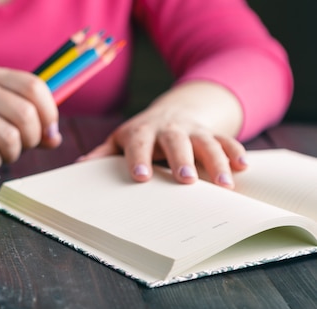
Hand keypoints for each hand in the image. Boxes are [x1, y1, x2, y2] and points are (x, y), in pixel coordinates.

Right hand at [0, 65, 61, 169]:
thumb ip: (29, 122)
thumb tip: (54, 139)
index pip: (35, 87)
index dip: (49, 113)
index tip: (46, 133)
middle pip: (25, 114)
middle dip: (32, 139)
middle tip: (22, 148)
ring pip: (9, 136)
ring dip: (13, 154)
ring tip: (5, 155)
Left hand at [80, 81, 247, 187]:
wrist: (172, 110)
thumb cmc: (140, 135)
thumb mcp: (119, 140)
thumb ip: (101, 154)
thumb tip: (76, 168)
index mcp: (141, 132)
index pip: (138, 145)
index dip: (139, 159)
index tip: (140, 177)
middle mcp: (168, 129)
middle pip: (176, 141)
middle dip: (182, 160)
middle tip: (186, 180)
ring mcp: (193, 130)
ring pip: (206, 142)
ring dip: (216, 161)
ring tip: (225, 185)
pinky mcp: (212, 132)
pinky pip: (226, 140)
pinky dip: (235, 152)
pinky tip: (244, 168)